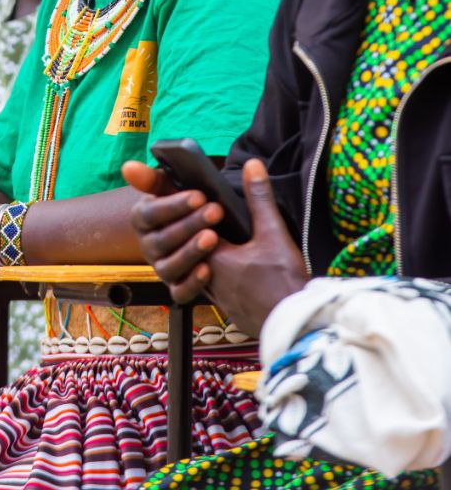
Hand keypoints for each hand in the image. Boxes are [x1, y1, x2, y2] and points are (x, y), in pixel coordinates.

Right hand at [124, 159, 223, 302]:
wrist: (203, 228)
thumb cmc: (185, 205)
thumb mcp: (170, 188)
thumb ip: (151, 179)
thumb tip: (128, 167)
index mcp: (142, 219)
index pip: (150, 213)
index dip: (174, 205)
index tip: (200, 195)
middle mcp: (148, 246)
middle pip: (162, 240)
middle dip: (190, 225)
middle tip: (215, 211)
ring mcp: (162, 268)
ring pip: (170, 266)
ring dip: (190, 252)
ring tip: (212, 237)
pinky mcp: (177, 287)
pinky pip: (180, 292)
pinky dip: (192, 283)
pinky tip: (208, 270)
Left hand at [204, 160, 308, 336]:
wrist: (299, 327)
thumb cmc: (284, 282)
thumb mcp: (273, 233)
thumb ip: (259, 198)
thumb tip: (252, 164)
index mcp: (214, 257)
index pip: (193, 228)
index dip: (197, 213)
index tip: (202, 200)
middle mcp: (210, 280)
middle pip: (194, 251)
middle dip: (199, 235)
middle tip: (209, 220)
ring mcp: (219, 299)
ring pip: (202, 272)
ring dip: (208, 258)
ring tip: (222, 244)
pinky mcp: (231, 312)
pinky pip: (215, 291)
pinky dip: (219, 278)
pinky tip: (235, 271)